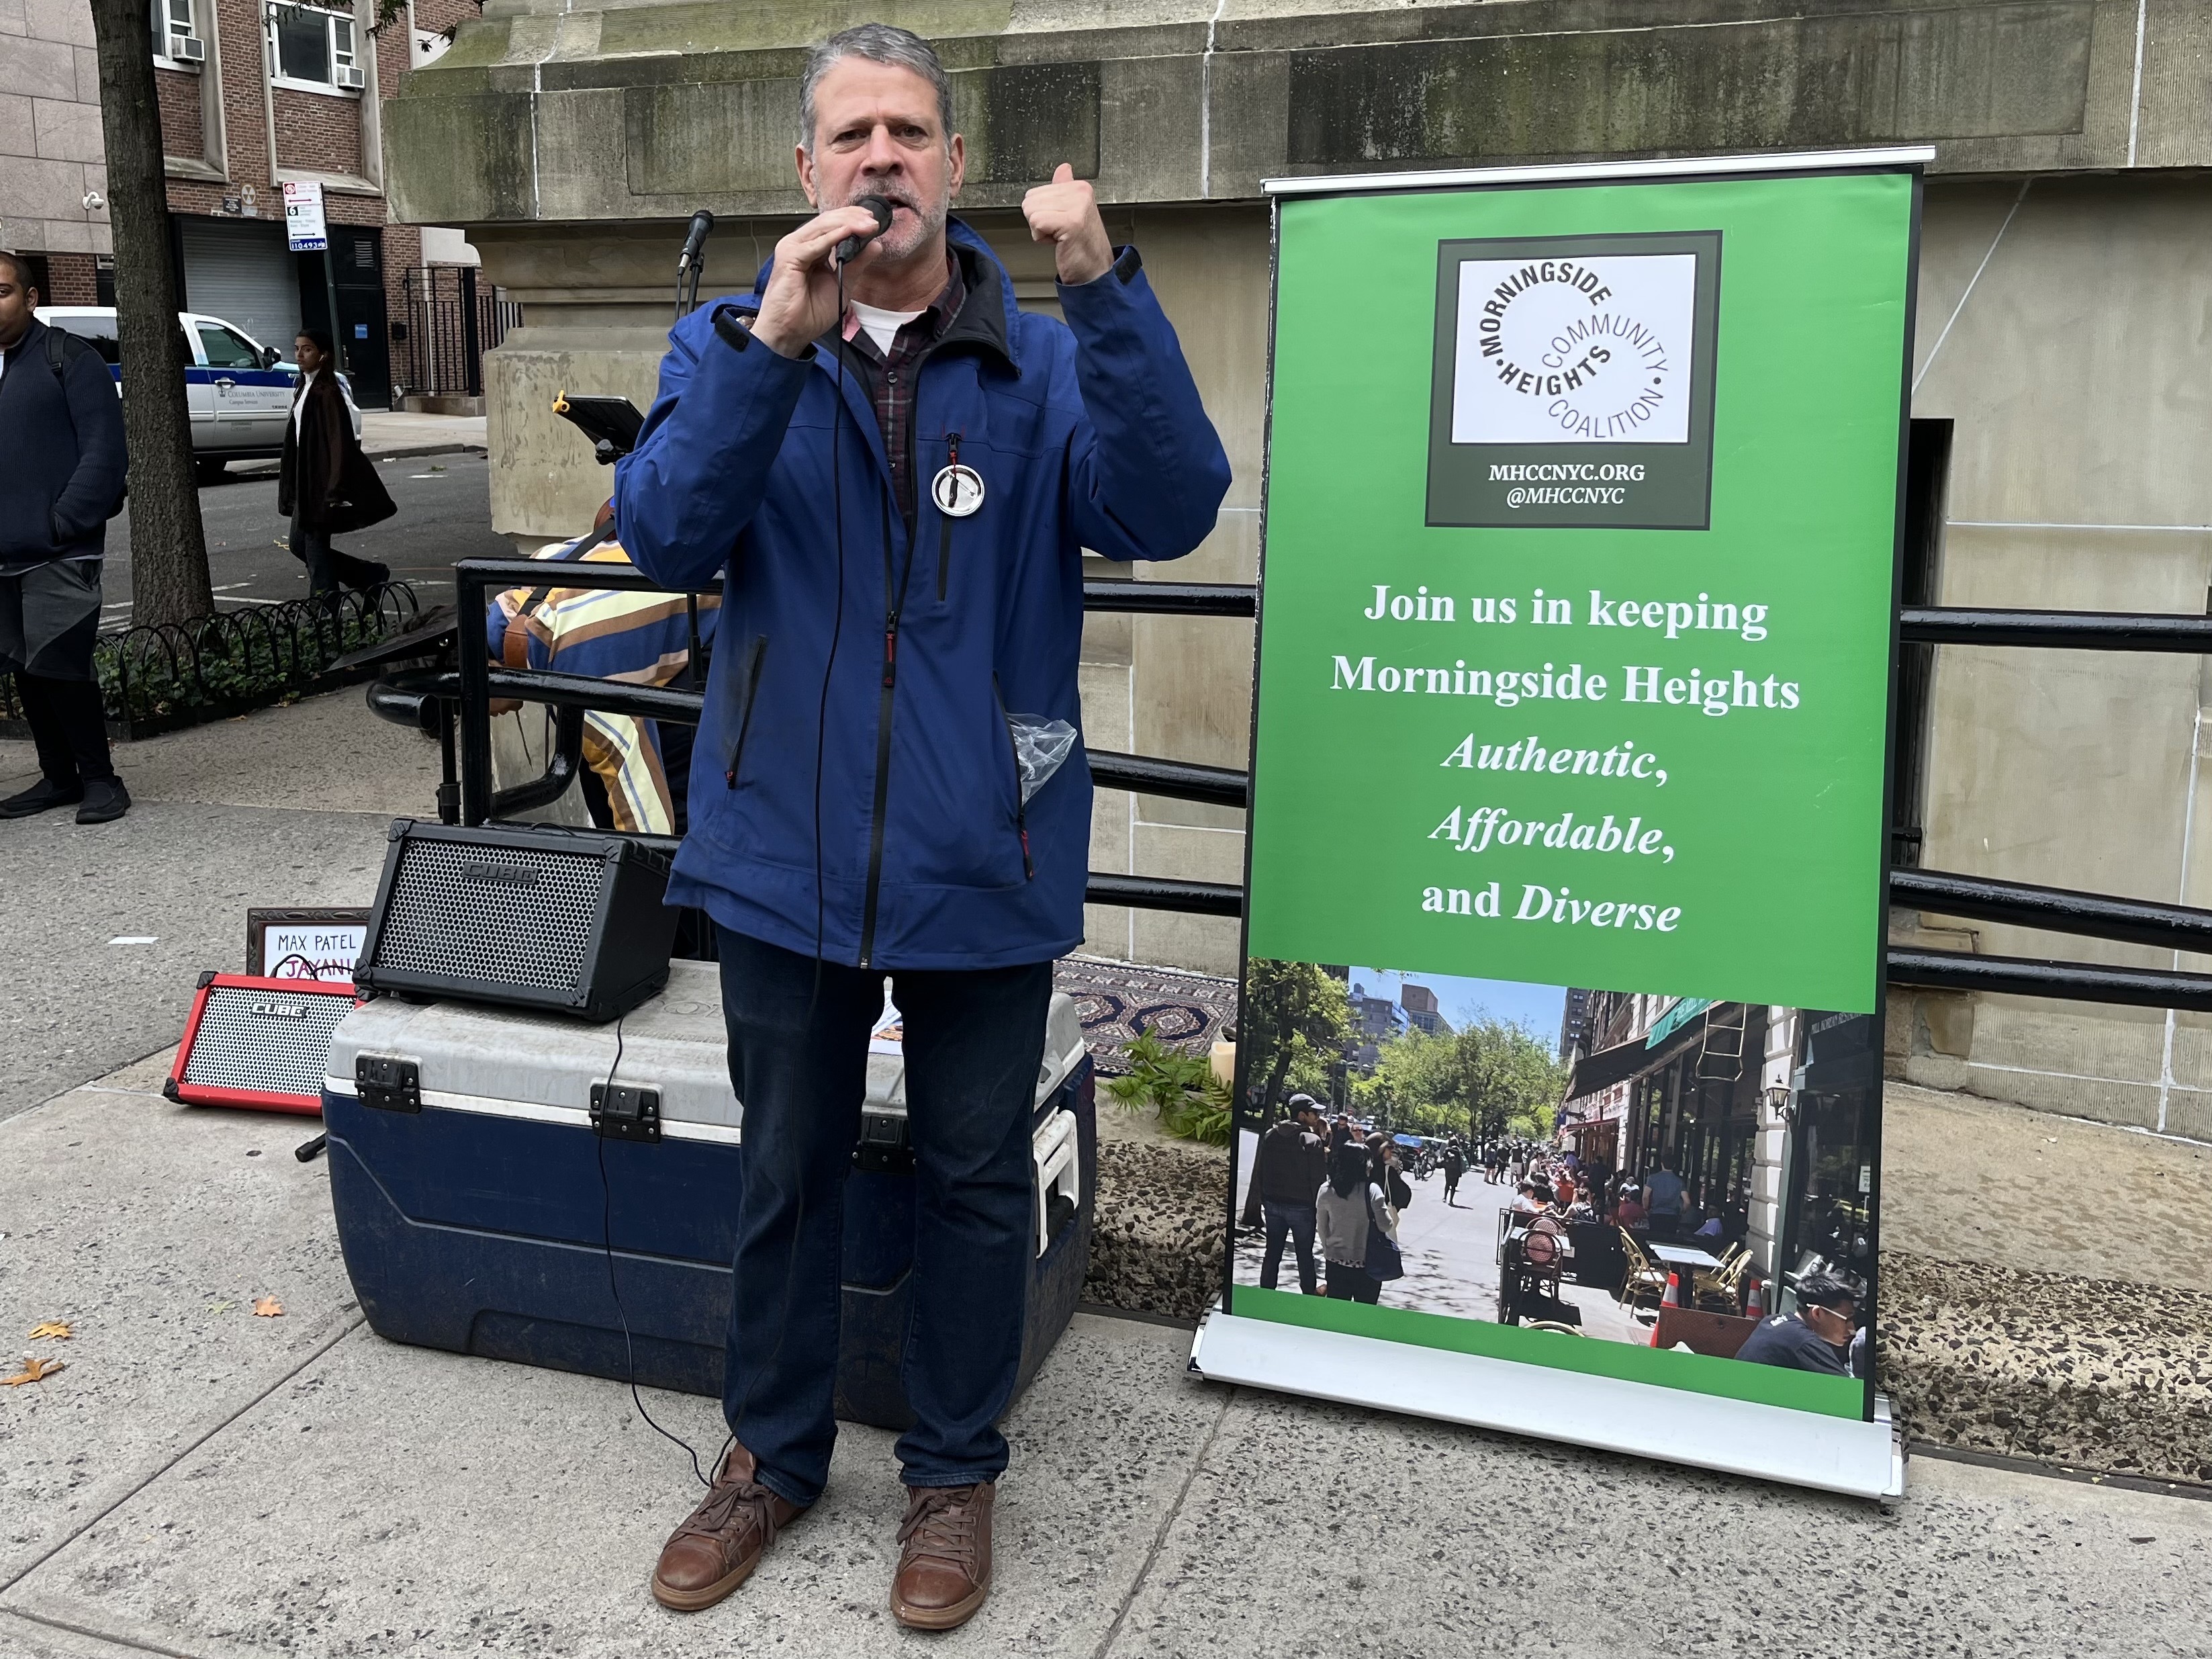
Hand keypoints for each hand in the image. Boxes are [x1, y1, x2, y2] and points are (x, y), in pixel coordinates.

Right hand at [749, 204, 891, 357]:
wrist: (790, 333)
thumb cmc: (808, 313)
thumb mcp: (842, 284)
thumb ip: (857, 263)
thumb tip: (875, 245)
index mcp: (811, 248)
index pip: (832, 225)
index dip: (853, 219)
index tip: (873, 222)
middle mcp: (800, 244)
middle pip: (828, 221)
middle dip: (853, 218)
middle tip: (873, 221)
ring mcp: (793, 248)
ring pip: (823, 227)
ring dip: (847, 224)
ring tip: (867, 225)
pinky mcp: (789, 257)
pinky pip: (816, 244)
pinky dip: (834, 237)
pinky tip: (849, 233)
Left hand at [1022, 162, 1112, 285]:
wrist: (1095, 271)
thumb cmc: (1083, 246)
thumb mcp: (1073, 211)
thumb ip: (1064, 189)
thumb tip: (1063, 169)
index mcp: (1079, 187)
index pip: (1036, 192)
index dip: (1042, 213)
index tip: (1061, 224)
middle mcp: (1079, 193)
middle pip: (1030, 200)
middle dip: (1039, 221)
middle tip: (1060, 232)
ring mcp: (1076, 206)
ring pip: (1031, 211)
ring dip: (1040, 230)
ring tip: (1060, 236)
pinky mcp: (1071, 221)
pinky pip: (1036, 222)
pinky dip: (1041, 237)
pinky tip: (1058, 242)